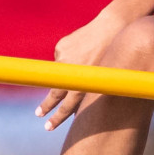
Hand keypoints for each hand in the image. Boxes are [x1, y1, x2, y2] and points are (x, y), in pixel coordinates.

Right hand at [35, 13, 125, 131]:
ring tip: (87, 60)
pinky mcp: (61, 47)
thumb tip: (78, 109)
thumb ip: (91, 93)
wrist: (113, 27)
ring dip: (67, 73)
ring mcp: (63, 59)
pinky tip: (84, 48)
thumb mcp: (105, 79)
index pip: (67, 106)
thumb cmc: (115, 56)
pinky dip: (71, 57)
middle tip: (38, 115)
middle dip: (47, 106)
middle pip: (54, 94)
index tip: (48, 127)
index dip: (57, 118)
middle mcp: (70, 73)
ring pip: (60, 73)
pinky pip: (63, 58)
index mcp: (84, 83)